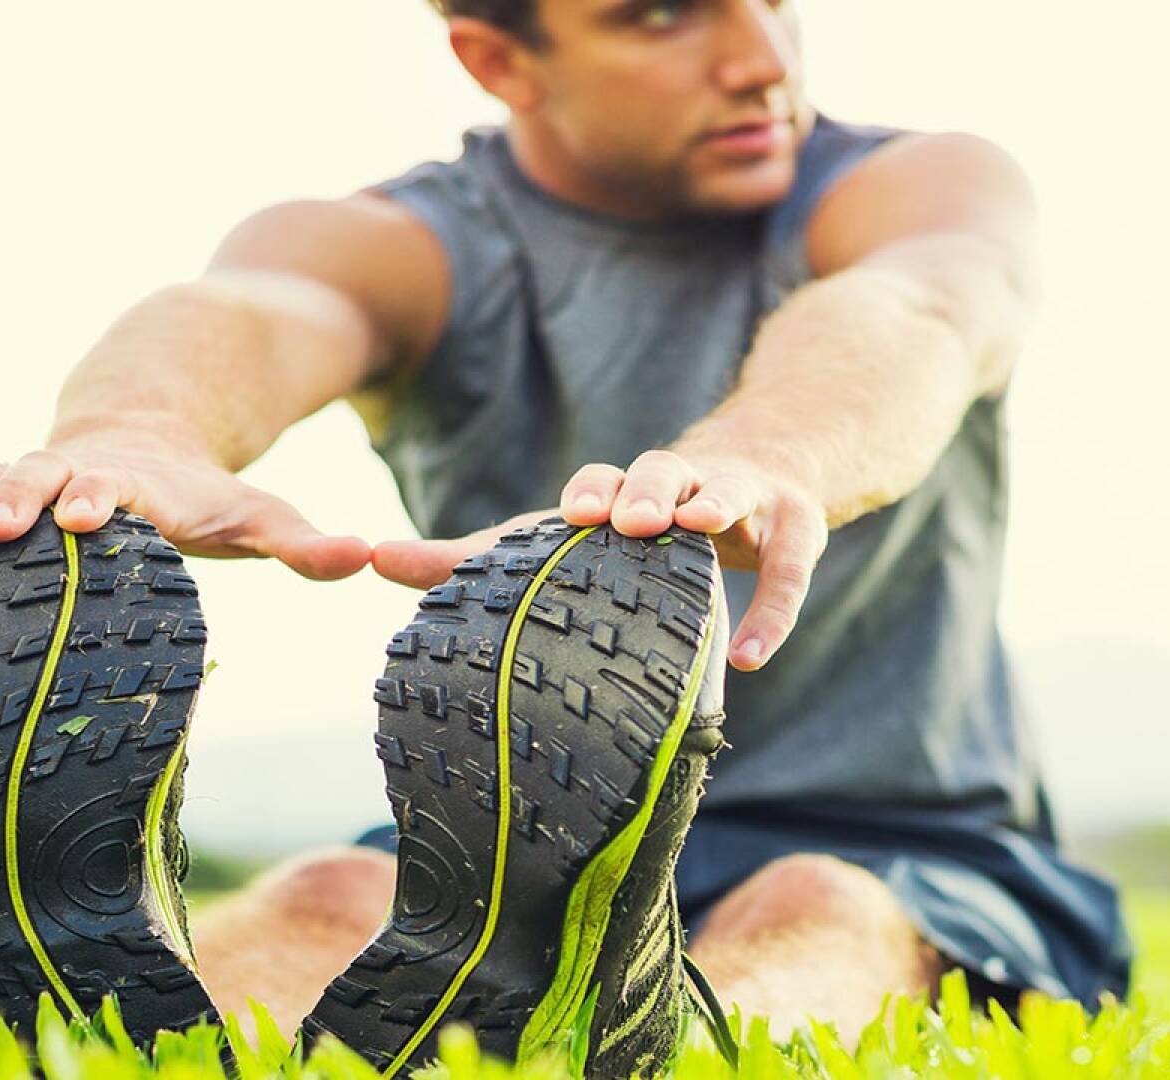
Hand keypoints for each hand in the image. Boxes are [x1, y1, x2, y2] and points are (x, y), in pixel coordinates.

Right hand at [0, 426, 370, 580]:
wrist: (147, 433)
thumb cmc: (203, 498)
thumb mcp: (258, 516)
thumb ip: (307, 544)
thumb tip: (367, 558)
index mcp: (145, 490)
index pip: (125, 498)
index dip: (107, 506)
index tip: (92, 520)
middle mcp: (88, 476)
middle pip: (56, 483)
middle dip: (31, 500)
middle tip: (11, 527)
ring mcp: (45, 475)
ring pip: (5, 476)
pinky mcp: (11, 482)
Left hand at [369, 451, 826, 671]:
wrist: (766, 470)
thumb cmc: (642, 527)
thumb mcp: (571, 541)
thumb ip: (477, 558)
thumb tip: (373, 562)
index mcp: (621, 495)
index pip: (595, 488)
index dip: (584, 496)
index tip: (569, 518)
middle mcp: (679, 483)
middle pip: (659, 470)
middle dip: (641, 488)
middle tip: (626, 518)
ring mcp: (743, 498)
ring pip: (725, 490)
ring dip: (707, 500)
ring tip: (692, 522)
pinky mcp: (797, 527)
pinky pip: (790, 569)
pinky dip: (773, 611)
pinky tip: (750, 659)